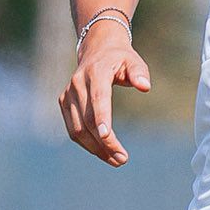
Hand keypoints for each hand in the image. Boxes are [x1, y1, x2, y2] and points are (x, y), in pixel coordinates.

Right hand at [59, 19, 150, 165]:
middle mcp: (77, 83)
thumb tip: (145, 87)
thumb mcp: (134, 60)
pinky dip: (87, 144)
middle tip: (122, 159)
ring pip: (78, 129)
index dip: (102, 118)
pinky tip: (102, 152)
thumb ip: (140, 73)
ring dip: (95, 148)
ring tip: (115, 160)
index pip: (98, 98)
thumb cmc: (120, 59)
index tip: (108, 137)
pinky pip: (74, 129)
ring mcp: (67, 94)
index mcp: (96, 72)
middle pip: (89, 119)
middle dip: (105, 143)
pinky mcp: (63, 102)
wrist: (96, 50)